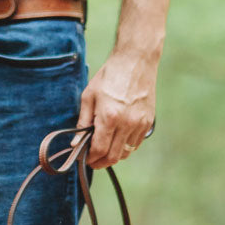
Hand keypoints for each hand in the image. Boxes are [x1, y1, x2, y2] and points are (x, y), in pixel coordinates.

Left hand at [76, 52, 156, 168]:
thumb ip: (83, 122)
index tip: (84, 159)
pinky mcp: (148, 122)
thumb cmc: (109, 76)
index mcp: (109, 117)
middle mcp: (127, 123)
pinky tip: (117, 140)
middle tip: (92, 161)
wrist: (135, 61)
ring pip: (126, 152)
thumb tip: (76, 143)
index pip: (99, 149)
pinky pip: (136, 143)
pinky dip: (125, 147)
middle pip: (114, 156)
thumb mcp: (89, 96)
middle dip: (101, 162)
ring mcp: (140, 124)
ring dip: (113, 156)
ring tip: (104, 150)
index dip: (90, 159)